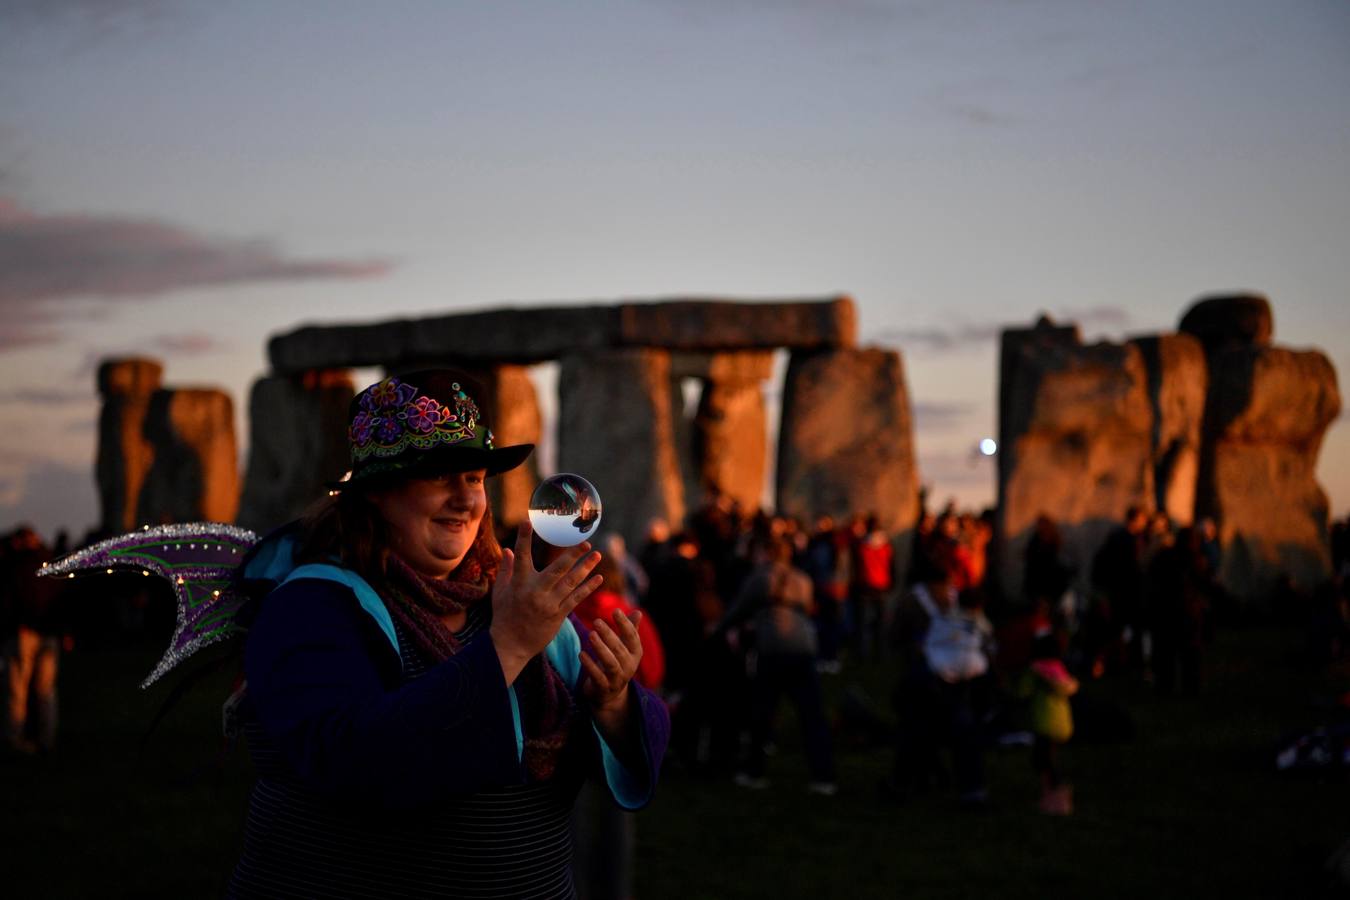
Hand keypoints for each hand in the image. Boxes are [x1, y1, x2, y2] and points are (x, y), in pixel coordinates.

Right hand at [489, 520, 601, 684]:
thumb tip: (508, 549)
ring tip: (597, 555)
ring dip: (586, 569)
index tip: (527, 521)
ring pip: (571, 583)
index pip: (521, 556)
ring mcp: (548, 604)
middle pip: (557, 569)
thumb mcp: (500, 592)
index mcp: (519, 583)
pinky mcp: (558, 615)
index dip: (523, 538)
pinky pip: (576, 599)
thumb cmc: (504, 616)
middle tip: (586, 542)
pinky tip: (598, 578)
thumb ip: (506, 570)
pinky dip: (588, 588)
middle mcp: (535, 592)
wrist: (511, 645)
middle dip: (573, 555)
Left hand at [579, 609, 643, 716]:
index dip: (625, 624)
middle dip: (609, 634)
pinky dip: (589, 665)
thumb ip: (630, 630)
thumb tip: (639, 612)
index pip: (632, 637)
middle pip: (620, 649)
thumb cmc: (617, 663)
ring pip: (611, 663)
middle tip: (596, 621)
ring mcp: (617, 679)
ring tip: (590, 635)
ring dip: (600, 649)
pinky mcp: (604, 688)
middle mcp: (629, 666)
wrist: (609, 694)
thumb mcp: (624, 648)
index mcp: (635, 654)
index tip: (615, 610)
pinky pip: (597, 677)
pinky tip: (581, 654)